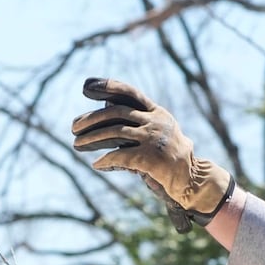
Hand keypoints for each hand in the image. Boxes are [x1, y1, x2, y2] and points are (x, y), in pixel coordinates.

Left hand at [72, 79, 234, 227]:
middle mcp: (156, 121)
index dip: (108, 87)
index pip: (130, 93)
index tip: (87, 86)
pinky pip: (121, 156)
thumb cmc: (168, 157)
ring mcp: (155, 138)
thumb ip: (137, 122)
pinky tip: (97, 164)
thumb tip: (105, 110)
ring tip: (77, 144)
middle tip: (74, 127)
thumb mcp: (157, 133)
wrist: (191, 178)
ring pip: (115, 133)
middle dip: (91, 118)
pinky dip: (106, 160)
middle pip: (116, 112)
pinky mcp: (152, 158)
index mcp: (157, 112)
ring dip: (91, 139)